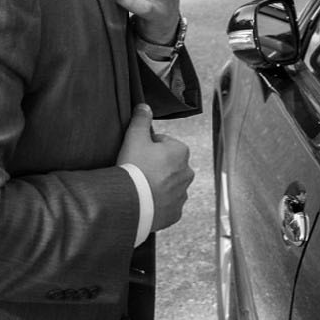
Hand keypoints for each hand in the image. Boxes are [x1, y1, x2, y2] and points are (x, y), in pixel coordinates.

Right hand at [117, 102, 193, 231]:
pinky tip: (144, 200)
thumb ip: (141, 120)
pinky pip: (167, 204)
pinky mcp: (175, 212)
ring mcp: (182, 194)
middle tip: (137, 169)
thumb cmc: (135, 169)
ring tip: (139, 186)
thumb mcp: (134, 137)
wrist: (132, 203)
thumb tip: (145, 107)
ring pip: (168, 184)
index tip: (137, 153)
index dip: (147, 146)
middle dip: (155, 165)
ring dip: (157, 184)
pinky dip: (158, 202)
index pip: (163, 143)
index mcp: (181, 151)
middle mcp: (187, 173)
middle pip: (168, 164)